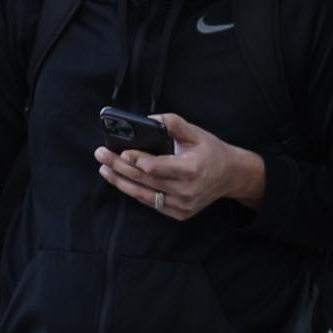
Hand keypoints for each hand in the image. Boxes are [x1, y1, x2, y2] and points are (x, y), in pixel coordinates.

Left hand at [94, 113, 264, 219]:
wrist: (231, 176)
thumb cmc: (211, 152)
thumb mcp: (197, 133)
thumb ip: (174, 123)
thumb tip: (149, 119)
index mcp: (192, 170)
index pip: (157, 168)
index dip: (137, 160)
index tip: (121, 152)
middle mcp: (187, 191)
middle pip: (145, 180)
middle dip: (119, 167)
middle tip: (101, 155)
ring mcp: (182, 205)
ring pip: (144, 195)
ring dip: (121, 182)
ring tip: (104, 169)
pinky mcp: (179, 213)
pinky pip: (151, 203)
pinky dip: (134, 191)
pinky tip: (121, 180)